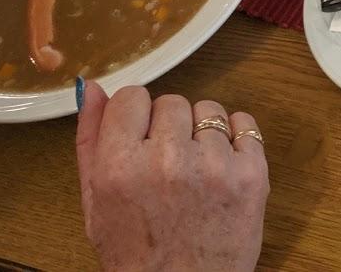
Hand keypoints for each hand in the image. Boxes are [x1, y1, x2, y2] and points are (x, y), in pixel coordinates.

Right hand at [76, 83, 268, 271]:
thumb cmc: (136, 254)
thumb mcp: (95, 202)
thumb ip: (89, 139)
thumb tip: (91, 87)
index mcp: (120, 166)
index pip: (132, 96)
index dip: (137, 119)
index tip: (141, 142)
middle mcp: (166, 160)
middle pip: (171, 102)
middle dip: (169, 129)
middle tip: (168, 168)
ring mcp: (213, 167)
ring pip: (208, 111)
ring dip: (203, 134)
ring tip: (196, 172)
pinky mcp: (251, 176)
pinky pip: (245, 124)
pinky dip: (237, 139)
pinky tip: (223, 167)